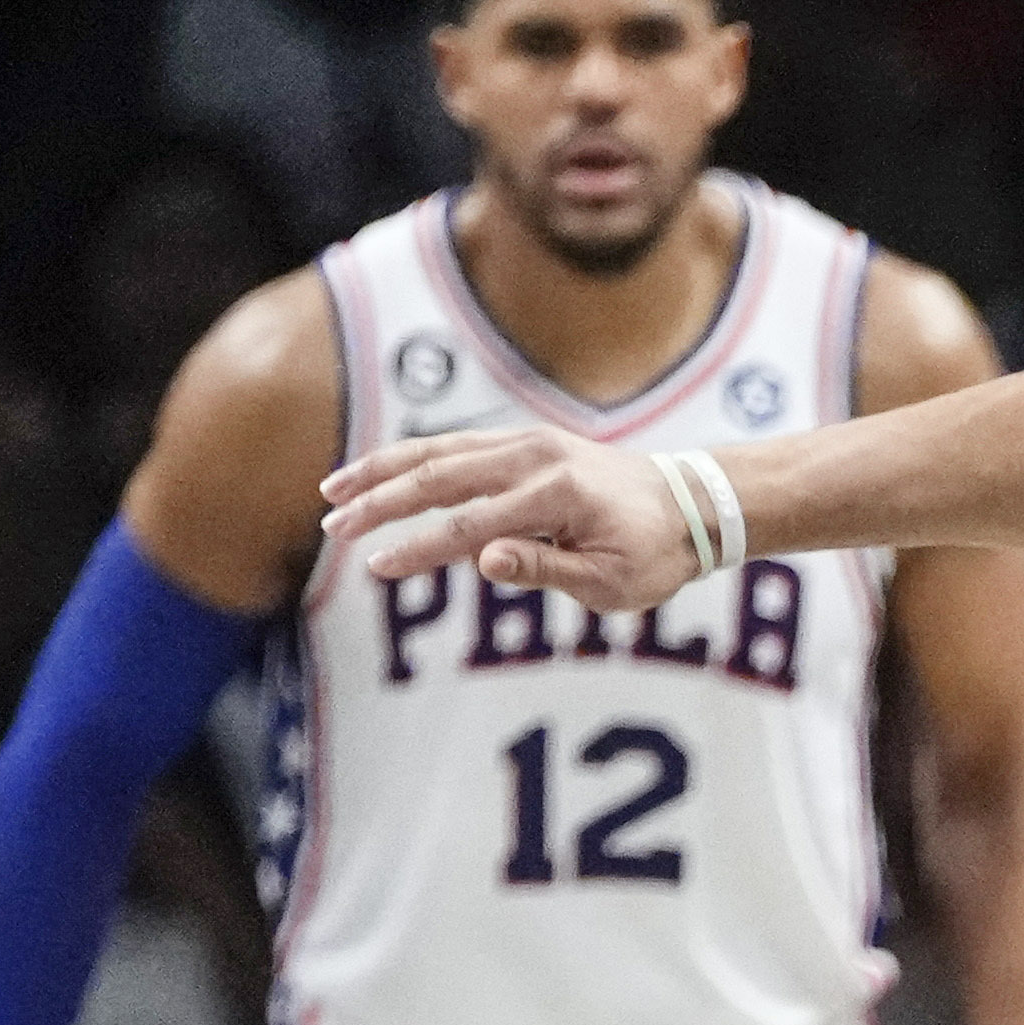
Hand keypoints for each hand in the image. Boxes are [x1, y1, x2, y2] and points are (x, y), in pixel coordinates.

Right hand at [326, 424, 699, 610]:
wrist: (690, 505)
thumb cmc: (653, 554)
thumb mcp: (611, 581)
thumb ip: (546, 567)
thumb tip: (483, 559)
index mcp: (556, 495)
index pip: (470, 526)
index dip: (418, 548)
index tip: (376, 567)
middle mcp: (534, 457)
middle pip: (440, 477)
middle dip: (381, 502)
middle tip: (334, 527)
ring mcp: (527, 443)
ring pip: (439, 452)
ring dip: (383, 471)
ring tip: (333, 493)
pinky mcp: (522, 443)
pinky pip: (456, 447)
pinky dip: (412, 460)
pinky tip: (378, 475)